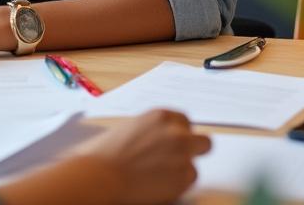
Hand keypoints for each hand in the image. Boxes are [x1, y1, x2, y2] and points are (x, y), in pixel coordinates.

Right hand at [71, 110, 210, 204]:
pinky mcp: (184, 177)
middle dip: (193, 152)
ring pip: (194, 165)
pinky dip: (176, 186)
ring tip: (159, 178)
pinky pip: (188, 182)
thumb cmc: (103, 155)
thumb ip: (146, 131)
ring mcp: (183, 155)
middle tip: (177, 162)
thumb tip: (151, 140)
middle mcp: (176, 133)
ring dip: (181, 171)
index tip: (174, 143)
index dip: (179, 135)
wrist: (100, 176)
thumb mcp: (125, 129)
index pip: (184, 122)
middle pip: (202, 142)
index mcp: (160, 117)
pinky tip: (157, 186)